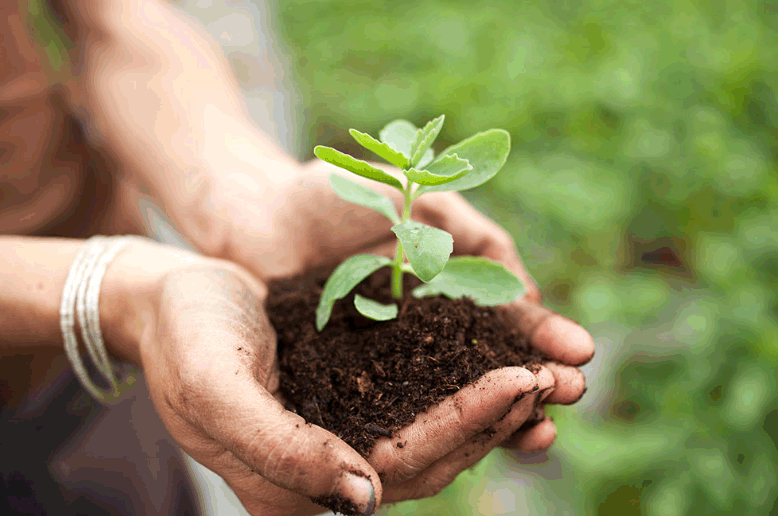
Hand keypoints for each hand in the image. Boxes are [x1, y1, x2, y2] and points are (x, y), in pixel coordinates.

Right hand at [127, 243, 562, 513]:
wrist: (167, 296)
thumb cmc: (183, 339)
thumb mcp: (217, 391)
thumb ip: (284, 453)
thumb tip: (367, 501)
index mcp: (298, 483)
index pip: (401, 466)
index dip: (466, 428)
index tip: (520, 383)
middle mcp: (330, 466)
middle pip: (434, 454)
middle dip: (499, 418)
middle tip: (558, 378)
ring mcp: (344, 429)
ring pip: (436, 427)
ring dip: (495, 403)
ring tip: (550, 373)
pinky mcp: (352, 389)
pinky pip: (421, 391)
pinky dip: (464, 377)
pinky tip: (503, 355)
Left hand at [210, 160, 593, 451]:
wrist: (257, 211)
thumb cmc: (337, 193)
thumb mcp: (419, 198)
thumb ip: (475, 237)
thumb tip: (525, 296)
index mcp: (448, 285)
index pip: (507, 317)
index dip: (543, 336)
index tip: (581, 352)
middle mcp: (425, 329)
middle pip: (489, 364)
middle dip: (534, 380)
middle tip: (574, 396)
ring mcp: (390, 358)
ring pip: (451, 394)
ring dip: (497, 413)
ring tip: (538, 432)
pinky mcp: (349, 380)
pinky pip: (395, 405)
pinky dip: (430, 424)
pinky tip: (460, 442)